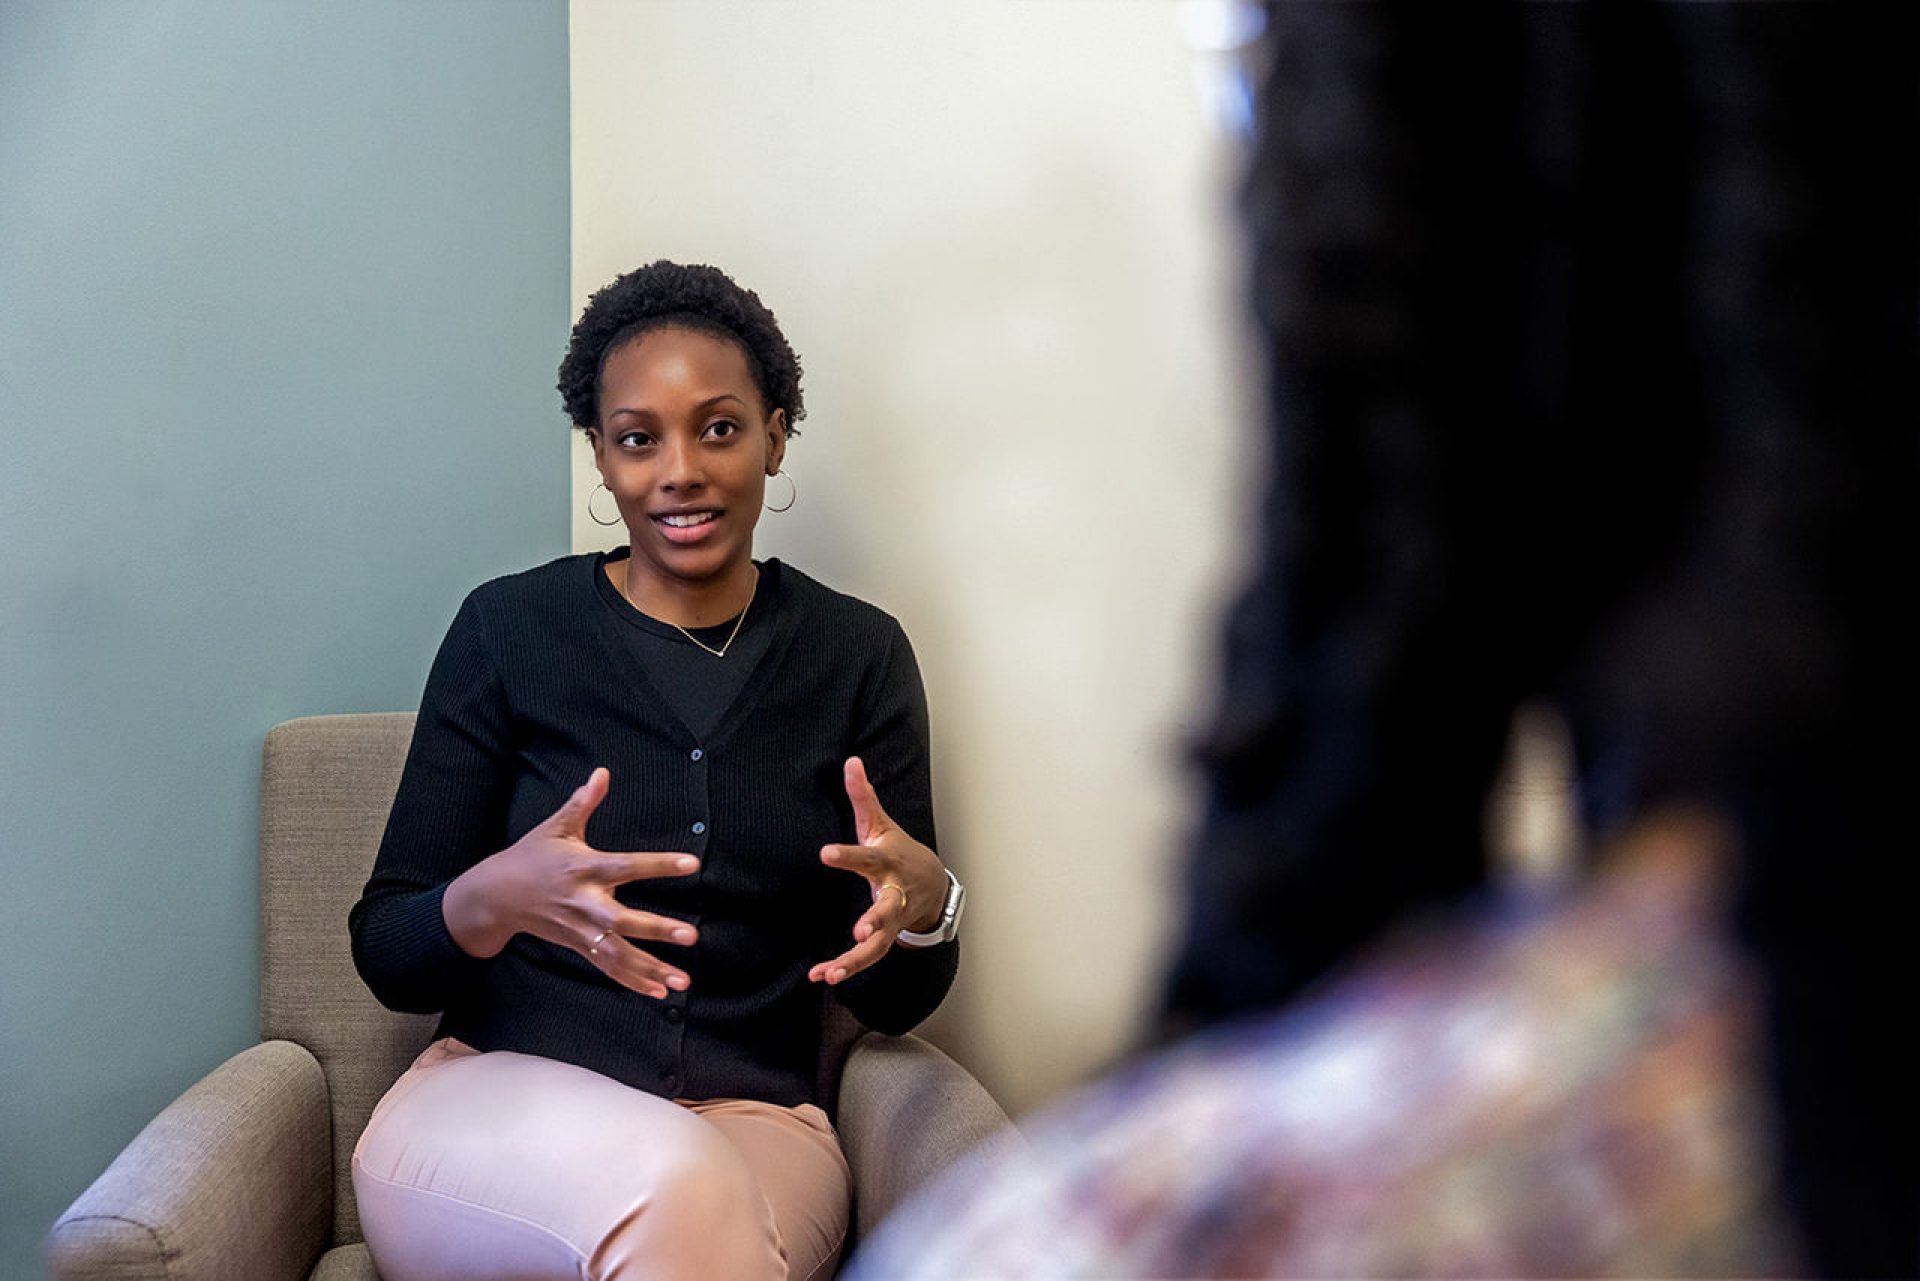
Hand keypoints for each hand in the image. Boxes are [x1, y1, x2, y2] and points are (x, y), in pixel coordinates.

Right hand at [442, 767, 699, 998]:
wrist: (495, 896)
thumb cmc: (530, 856)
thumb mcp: (555, 826)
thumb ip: (583, 802)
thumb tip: (602, 772)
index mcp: (584, 869)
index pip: (628, 865)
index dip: (659, 864)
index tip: (692, 863)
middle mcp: (585, 903)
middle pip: (624, 920)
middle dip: (657, 929)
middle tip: (691, 935)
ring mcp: (581, 929)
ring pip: (619, 954)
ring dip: (652, 968)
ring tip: (683, 981)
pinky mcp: (578, 947)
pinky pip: (608, 968)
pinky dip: (634, 982)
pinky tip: (661, 992)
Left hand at [809, 756, 947, 985]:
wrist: (934, 885)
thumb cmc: (899, 850)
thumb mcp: (881, 823)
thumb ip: (863, 796)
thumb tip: (850, 761)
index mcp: (887, 863)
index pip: (866, 857)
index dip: (847, 856)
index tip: (825, 854)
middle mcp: (893, 894)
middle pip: (886, 909)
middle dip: (875, 921)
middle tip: (860, 933)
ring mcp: (893, 920)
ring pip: (879, 945)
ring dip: (855, 961)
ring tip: (828, 973)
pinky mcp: (887, 939)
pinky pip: (869, 958)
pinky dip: (847, 968)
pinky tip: (822, 976)